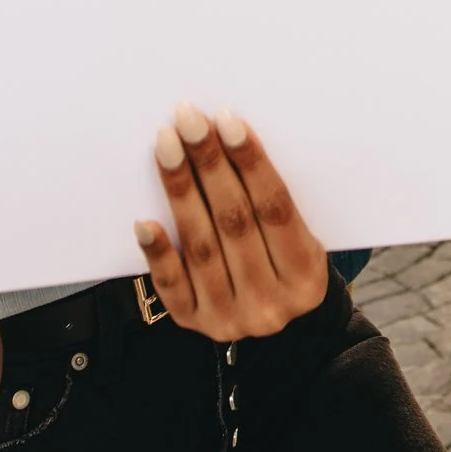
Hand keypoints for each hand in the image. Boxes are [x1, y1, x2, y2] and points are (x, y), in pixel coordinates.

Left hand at [135, 104, 328, 339]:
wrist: (280, 331)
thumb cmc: (285, 263)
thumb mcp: (300, 241)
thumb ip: (273, 206)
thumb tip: (228, 142)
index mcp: (306, 275)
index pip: (276, 208)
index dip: (251, 163)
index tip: (227, 121)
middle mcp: (270, 302)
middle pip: (235, 222)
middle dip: (209, 164)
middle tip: (188, 120)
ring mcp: (230, 317)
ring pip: (201, 245)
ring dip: (181, 190)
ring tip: (166, 146)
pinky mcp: (194, 324)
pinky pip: (171, 286)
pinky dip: (158, 250)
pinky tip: (144, 219)